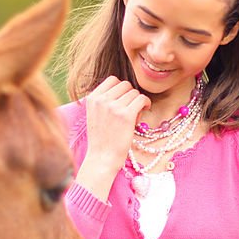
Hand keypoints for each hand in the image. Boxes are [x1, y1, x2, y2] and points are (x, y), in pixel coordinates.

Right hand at [74, 76, 149, 200]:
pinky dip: (146, 103)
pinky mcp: (126, 115)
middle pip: (125, 85)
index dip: (121, 89)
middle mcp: (102, 100)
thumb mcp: (95, 114)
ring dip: (138, 102)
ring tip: (134, 116)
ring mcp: (114, 106)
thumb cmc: (101, 139)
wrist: (101, 158)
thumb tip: (123, 87)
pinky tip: (144, 111)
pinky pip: (142, 99)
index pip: (112, 80)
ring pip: (134, 92)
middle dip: (130, 95)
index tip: (123, 101)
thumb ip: (104, 100)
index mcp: (92, 98)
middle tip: (130, 109)